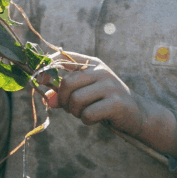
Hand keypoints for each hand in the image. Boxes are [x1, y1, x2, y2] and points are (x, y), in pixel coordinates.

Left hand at [37, 52, 176, 158]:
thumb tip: (47, 99)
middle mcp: (101, 71)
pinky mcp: (116, 103)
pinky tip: (95, 119)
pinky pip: (88, 113)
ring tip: (84, 114)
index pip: (63, 57)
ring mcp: (110, 86)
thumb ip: (65, 94)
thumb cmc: (104, 103)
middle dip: (63, 100)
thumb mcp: (84, 95)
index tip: (39, 80)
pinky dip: (86, 120)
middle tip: (71, 108)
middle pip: (67, 83)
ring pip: (76, 99)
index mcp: (91, 64)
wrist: (137, 114)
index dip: (46, 67)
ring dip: (75, 112)